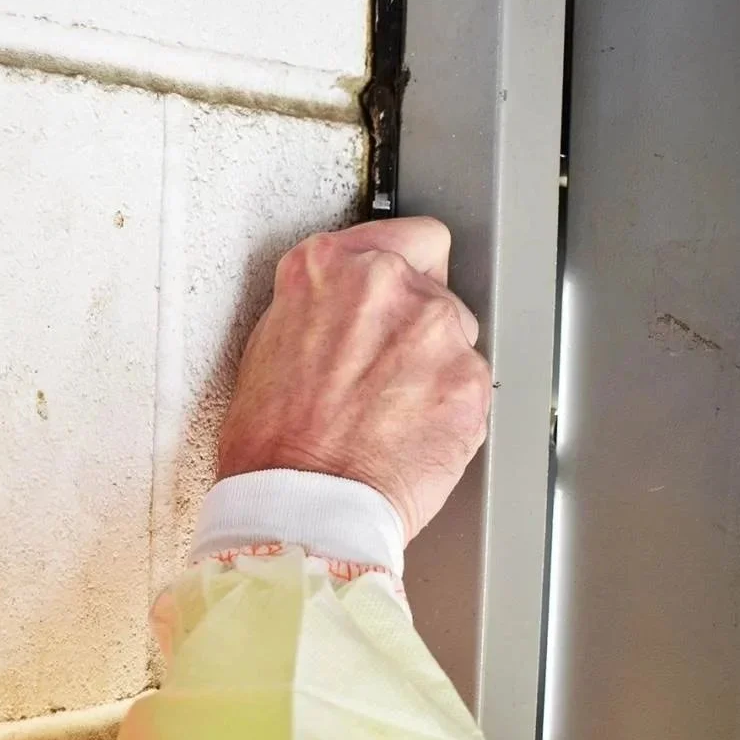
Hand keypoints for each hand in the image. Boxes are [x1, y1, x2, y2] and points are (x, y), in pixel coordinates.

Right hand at [217, 217, 490, 540]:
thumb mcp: (269, 344)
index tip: (395, 297)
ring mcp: (435, 330)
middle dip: (415, 327)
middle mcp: (387, 284)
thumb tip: (346, 307)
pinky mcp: (470, 382)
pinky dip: (449, 411)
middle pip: (436, 287)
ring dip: (435, 368)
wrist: (300, 503)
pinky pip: (471, 387)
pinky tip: (409, 436)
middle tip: (381, 375)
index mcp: (329, 266)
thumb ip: (320, 305)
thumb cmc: (271, 441)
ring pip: (456, 337)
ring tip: (390, 415)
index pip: (409, 235)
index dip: (404, 270)